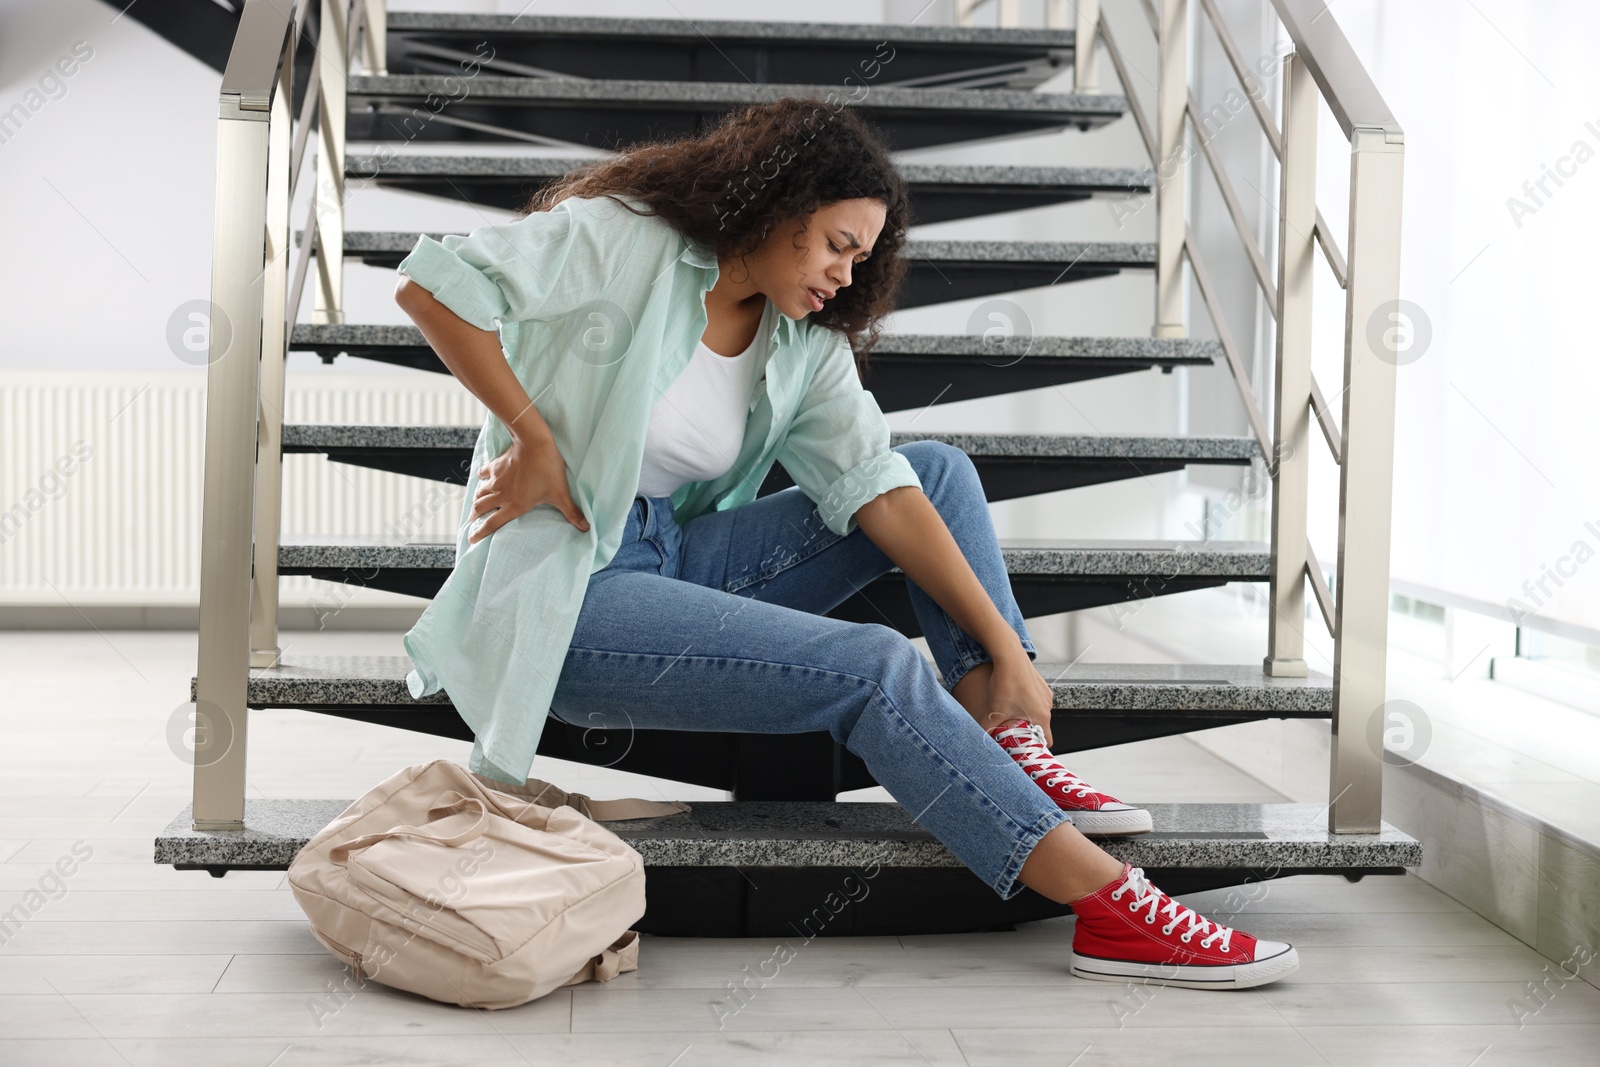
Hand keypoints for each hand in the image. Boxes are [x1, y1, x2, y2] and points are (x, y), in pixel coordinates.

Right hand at [467, 432, 589, 543]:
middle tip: (472, 521)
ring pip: (480, 493)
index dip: (480, 532)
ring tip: (475, 505)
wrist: (534, 443)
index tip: (471, 539)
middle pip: (481, 508)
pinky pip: (483, 474)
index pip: (493, 523)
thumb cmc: (547, 469)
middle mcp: (501, 495)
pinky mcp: (496, 466)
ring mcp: (496, 480)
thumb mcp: (560, 493)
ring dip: (476, 500)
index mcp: (514, 505)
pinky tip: (483, 478)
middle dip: (475, 517)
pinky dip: (481, 478)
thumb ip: (571, 512)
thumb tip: (586, 528)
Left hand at [983, 655, 1053, 747]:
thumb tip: (983, 741)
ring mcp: (1045, 694)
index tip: (1026, 749)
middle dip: (1028, 731)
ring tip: (1010, 713)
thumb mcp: (995, 712)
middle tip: (1013, 731)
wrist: (1009, 656)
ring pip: (1038, 712)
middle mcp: (1047, 706)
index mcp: (1041, 716)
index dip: (1036, 747)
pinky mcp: (1040, 684)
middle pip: (1041, 727)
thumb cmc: (1006, 683)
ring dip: (1027, 716)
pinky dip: (1026, 702)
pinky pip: (1036, 699)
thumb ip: (989, 730)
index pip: (1046, 741)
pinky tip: (1012, 698)